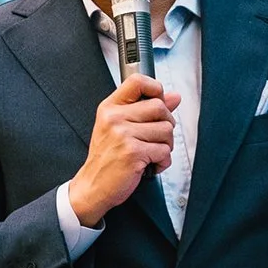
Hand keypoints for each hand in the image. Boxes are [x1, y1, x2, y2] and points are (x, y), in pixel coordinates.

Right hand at [68, 75, 178, 226]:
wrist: (93, 186)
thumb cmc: (107, 158)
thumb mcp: (120, 128)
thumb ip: (147, 110)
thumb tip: (174, 97)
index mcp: (110, 108)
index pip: (137, 82)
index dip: (156, 89)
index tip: (159, 101)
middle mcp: (114, 118)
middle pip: (160, 107)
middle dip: (166, 125)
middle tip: (156, 138)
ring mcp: (123, 135)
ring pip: (166, 130)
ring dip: (166, 146)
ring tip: (151, 153)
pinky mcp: (133, 152)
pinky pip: (164, 151)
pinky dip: (163, 161)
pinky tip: (150, 165)